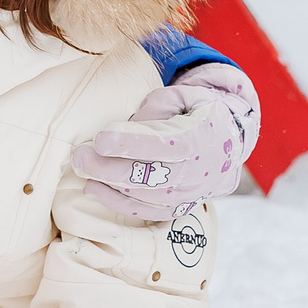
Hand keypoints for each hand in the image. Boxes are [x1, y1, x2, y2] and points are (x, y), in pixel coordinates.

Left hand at [72, 61, 260, 218]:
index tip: (101, 139)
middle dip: (107, 167)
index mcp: (198, 138)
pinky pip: (145, 212)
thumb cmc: (199, 115)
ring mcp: (187, 194)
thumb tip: (131, 123)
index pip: (161, 144)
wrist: (229, 145)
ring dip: (107, 185)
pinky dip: (117, 203)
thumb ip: (158, 105)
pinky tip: (94, 188)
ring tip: (82, 170)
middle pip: (146, 175)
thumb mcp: (185, 96)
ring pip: (142, 196)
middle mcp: (194, 171)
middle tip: (79, 156)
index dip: (129, 143)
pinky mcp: (178, 208)